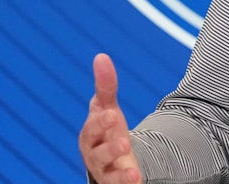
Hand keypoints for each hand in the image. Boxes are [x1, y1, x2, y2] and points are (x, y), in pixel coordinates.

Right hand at [78, 53, 142, 183]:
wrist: (111, 157)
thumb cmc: (106, 129)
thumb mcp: (108, 108)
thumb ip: (106, 85)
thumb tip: (101, 56)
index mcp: (91, 132)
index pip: (93, 127)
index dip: (101, 122)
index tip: (112, 114)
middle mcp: (94, 154)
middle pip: (97, 153)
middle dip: (110, 148)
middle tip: (124, 142)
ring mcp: (105, 170)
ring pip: (108, 174)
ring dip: (120, 174)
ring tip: (134, 173)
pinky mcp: (115, 182)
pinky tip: (137, 181)